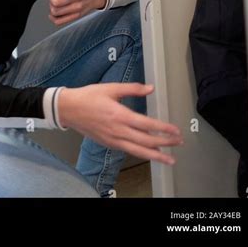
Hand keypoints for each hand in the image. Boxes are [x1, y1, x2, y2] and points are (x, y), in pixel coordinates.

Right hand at [58, 83, 182, 164]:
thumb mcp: (111, 88)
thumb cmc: (88, 96)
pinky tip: (150, 153)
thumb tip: (150, 88)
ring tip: (170, 159)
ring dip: (156, 155)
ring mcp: (113, 140)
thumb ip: (132, 88)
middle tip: (178, 142)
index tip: (175, 130)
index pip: (147, 124)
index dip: (163, 129)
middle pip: (146, 141)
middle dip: (165, 143)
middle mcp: (118, 130)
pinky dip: (142, 154)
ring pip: (138, 151)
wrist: (69, 109)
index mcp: (119, 114)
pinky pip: (129, 151)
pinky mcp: (109, 144)